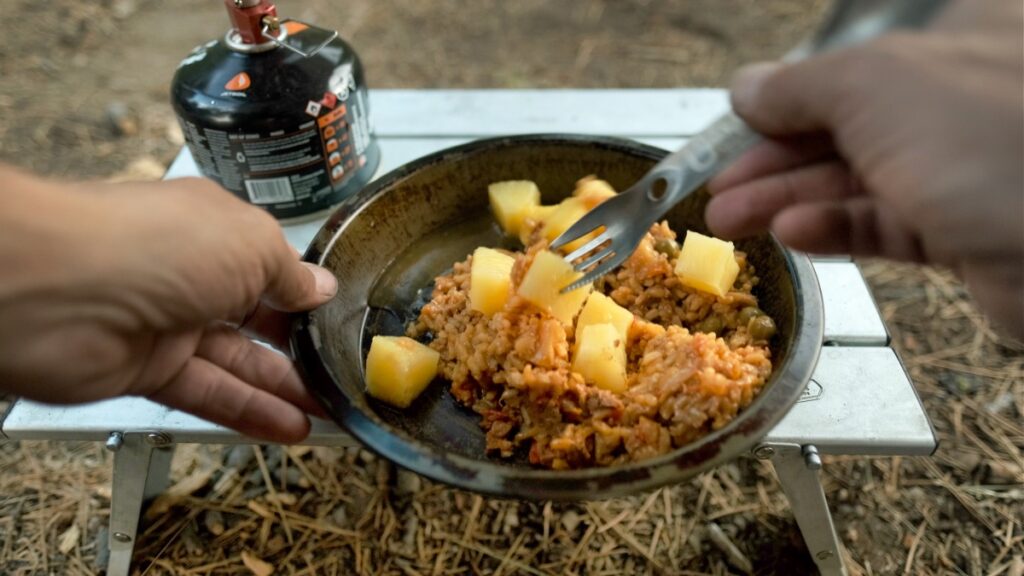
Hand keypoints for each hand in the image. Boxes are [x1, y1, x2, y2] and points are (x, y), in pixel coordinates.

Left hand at [0, 167, 336, 441]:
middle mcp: (189, 273)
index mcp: (215, 229)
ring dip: (282, 389)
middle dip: (299, 350)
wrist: (59, 289)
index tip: (337, 321)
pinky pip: (208, 393)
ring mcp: (166, 323)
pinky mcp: (145, 369)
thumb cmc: (150, 243)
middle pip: (255, 320)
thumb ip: (290, 273)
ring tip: (325, 413)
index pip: (268, 266)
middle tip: (337, 376)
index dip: (303, 296)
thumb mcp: (251, 244)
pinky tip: (286, 426)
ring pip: (236, 363)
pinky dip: (248, 411)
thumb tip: (320, 287)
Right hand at [705, 0, 1023, 337]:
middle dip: (772, 159)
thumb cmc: (995, 139)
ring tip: (730, 218)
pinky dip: (836, 228)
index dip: (783, 98)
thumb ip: (799, 86)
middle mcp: (963, 98)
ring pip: (859, 180)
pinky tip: (793, 233)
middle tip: (715, 186)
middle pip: (844, 127)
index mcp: (956, 40)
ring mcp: (968, 166)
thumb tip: (749, 87)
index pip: (850, 66)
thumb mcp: (872, 84)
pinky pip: (888, 224)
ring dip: (788, 200)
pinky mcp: (968, 228)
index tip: (733, 127)